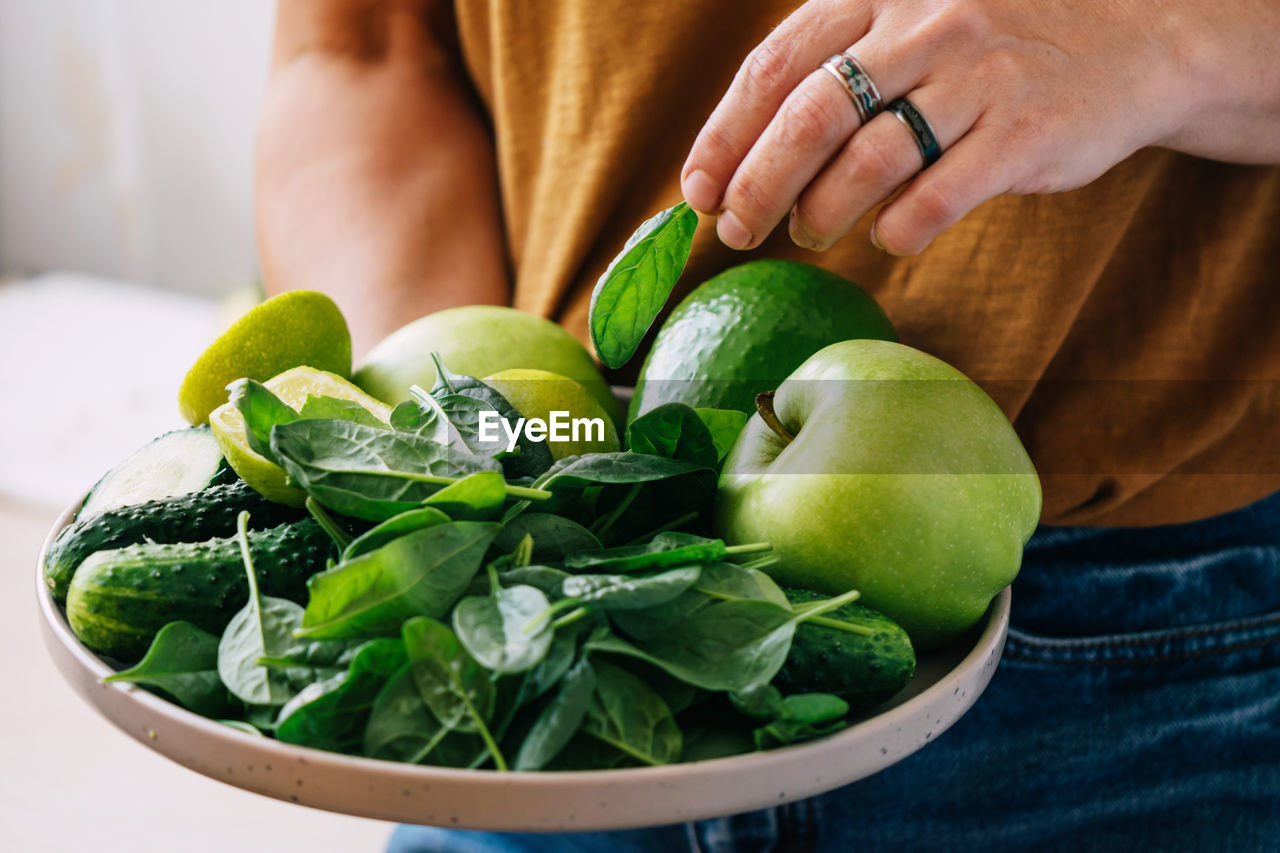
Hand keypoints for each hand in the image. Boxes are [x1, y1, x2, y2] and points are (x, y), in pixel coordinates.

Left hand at [680, 0, 1279, 254]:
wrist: (1136, 38)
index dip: (726, 135)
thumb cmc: (994, 50)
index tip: (697, 192)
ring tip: (810, 232)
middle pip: (810, 115)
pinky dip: (895, 231)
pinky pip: (934, 199)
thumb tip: (742, 164)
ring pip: (868, 161)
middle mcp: (926, 24)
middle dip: (758, 184)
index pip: (776, 64)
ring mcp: (979, 76)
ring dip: (821, 213)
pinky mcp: (1025, 132)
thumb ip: (837, 70)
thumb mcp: (912, 25)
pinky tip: (887, 238)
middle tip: (737, 230)